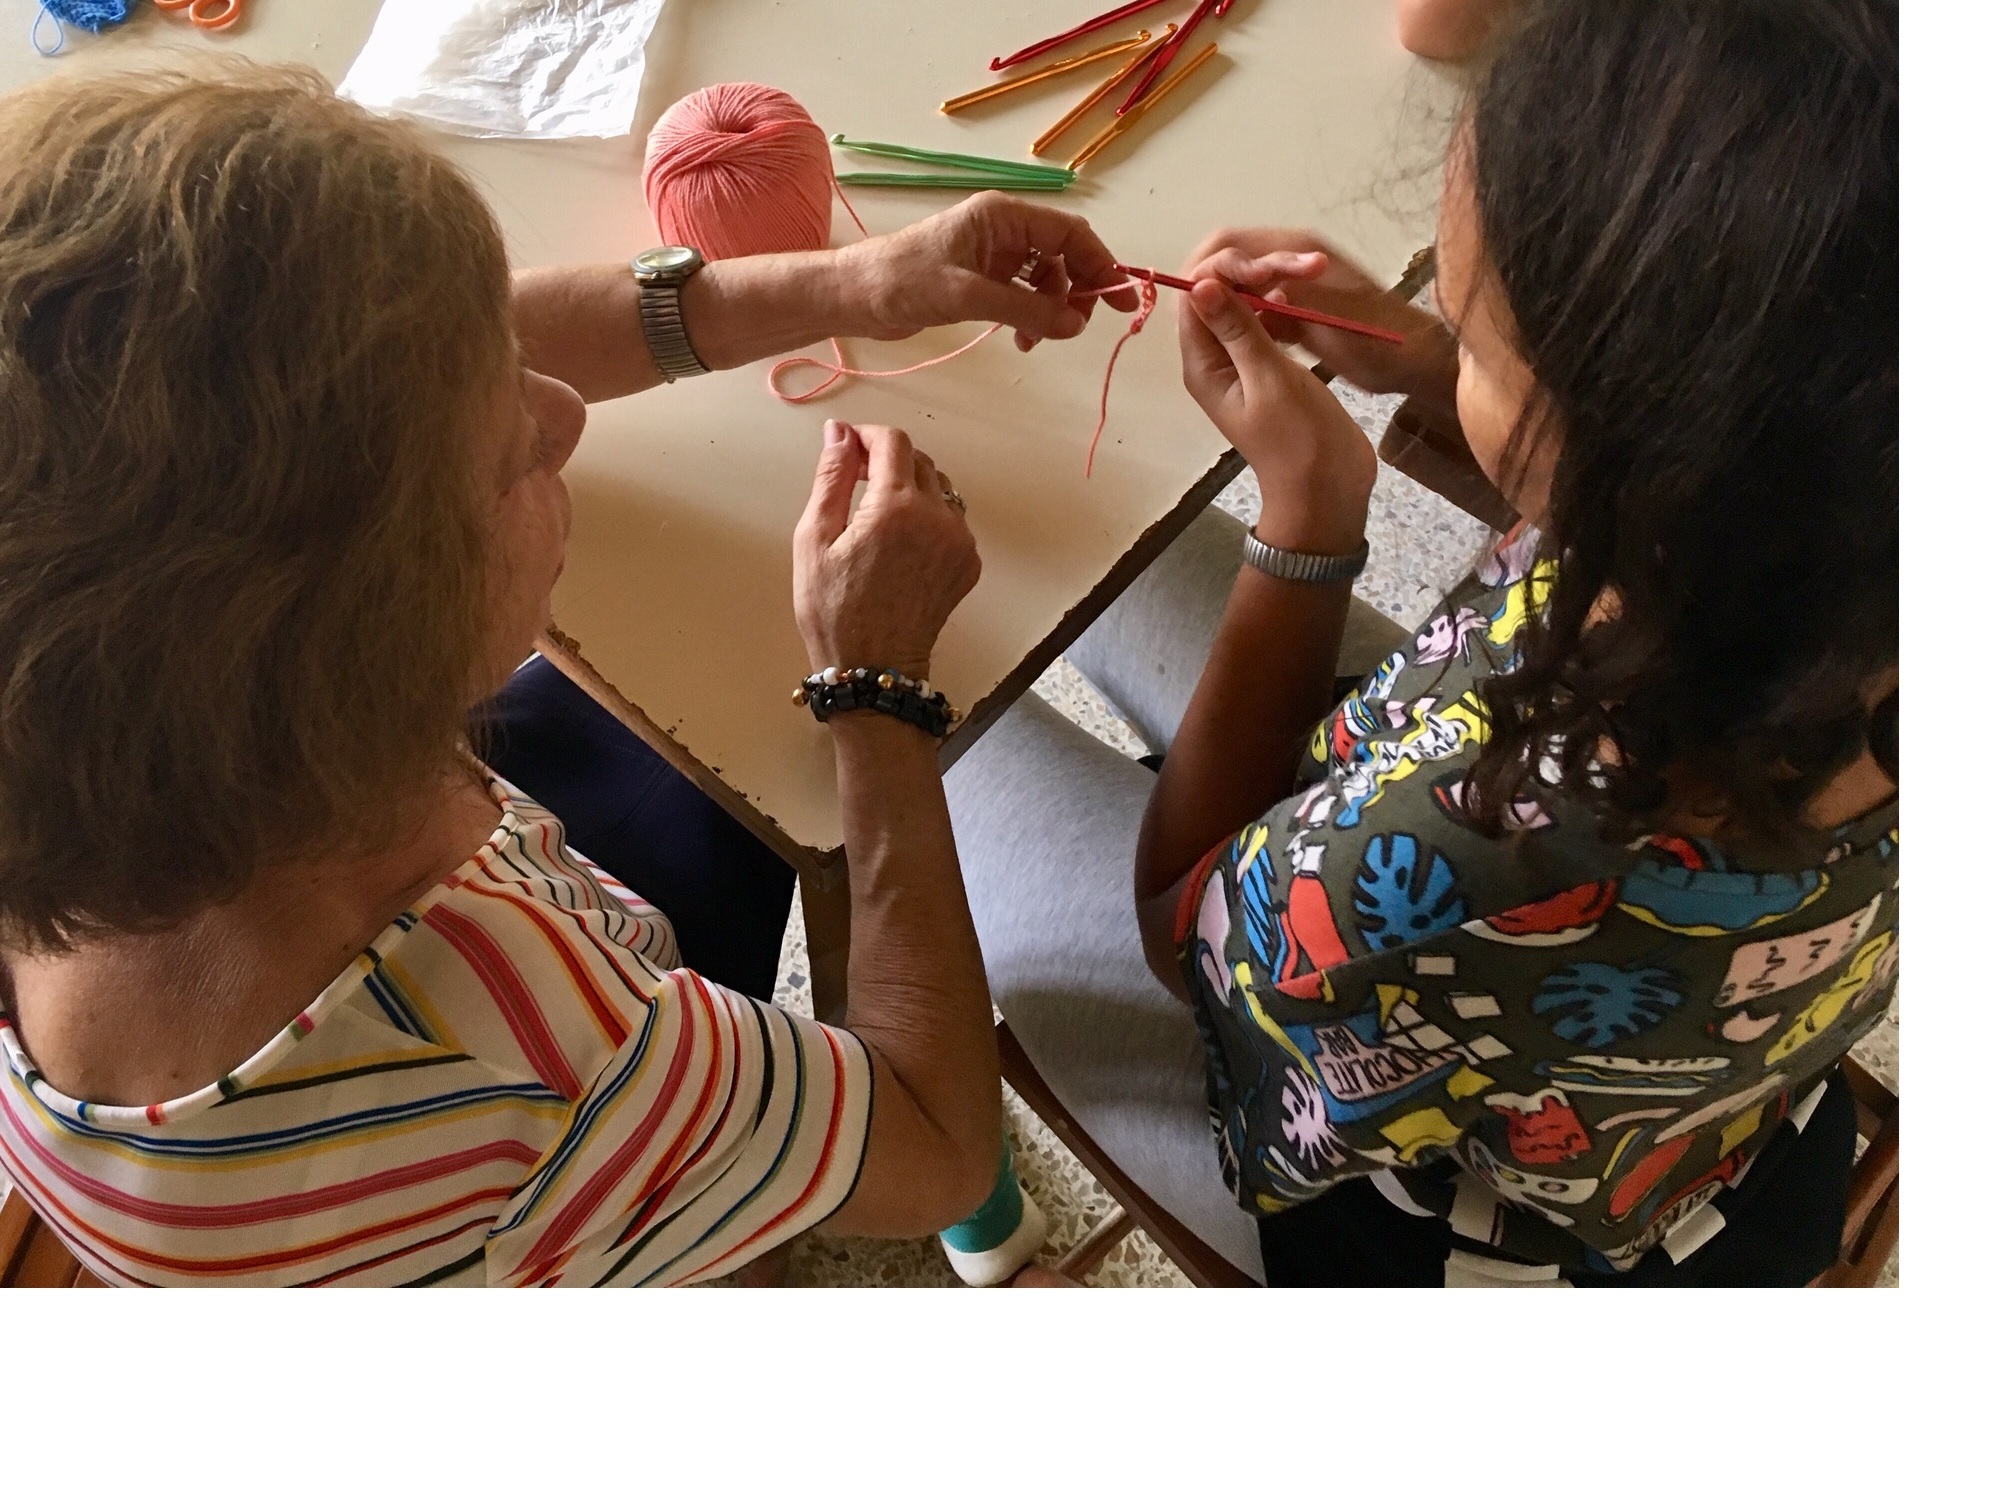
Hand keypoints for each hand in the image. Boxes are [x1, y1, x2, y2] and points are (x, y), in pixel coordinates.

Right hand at [794, 420, 981, 681]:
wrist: (874, 668)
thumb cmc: (834, 610)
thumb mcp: (814, 539)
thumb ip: (831, 478)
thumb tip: (839, 433)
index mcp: (896, 507)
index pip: (893, 442)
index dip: (867, 436)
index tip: (847, 449)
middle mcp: (938, 518)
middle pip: (919, 460)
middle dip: (887, 460)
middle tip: (855, 482)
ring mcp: (960, 542)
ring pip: (940, 489)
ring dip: (910, 486)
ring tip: (877, 515)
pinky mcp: (968, 564)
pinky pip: (952, 521)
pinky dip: (928, 517)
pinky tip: (900, 544)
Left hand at [834, 191, 1137, 352]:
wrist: (855, 296)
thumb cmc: (902, 281)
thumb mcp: (968, 295)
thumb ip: (1026, 310)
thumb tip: (1075, 325)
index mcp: (1002, 215)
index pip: (1070, 234)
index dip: (1101, 264)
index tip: (1121, 300)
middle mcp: (1003, 230)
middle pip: (1064, 256)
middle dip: (1076, 291)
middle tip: (1074, 328)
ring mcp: (993, 255)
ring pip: (1047, 280)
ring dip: (1052, 310)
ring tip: (1036, 340)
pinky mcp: (982, 280)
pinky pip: (1025, 296)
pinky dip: (1032, 318)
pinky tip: (1023, 339)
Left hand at [1178, 251, 1375, 553]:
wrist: (1328, 489)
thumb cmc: (1297, 440)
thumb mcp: (1267, 379)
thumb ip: (1237, 330)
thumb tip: (1200, 284)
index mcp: (1202, 365)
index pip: (1194, 297)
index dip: (1223, 269)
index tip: (1268, 263)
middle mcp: (1214, 360)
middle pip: (1216, 295)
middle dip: (1251, 269)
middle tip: (1301, 262)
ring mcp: (1242, 363)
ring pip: (1244, 304)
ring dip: (1272, 281)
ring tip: (1312, 266)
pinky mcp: (1268, 366)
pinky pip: (1264, 321)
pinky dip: (1282, 302)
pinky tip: (1306, 289)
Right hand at [1181, 228, 1453, 396]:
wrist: (1414, 359)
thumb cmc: (1375, 343)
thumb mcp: (1320, 323)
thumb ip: (1265, 304)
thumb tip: (1210, 289)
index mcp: (1297, 250)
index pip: (1227, 244)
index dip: (1204, 271)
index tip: (1196, 306)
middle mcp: (1292, 254)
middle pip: (1227, 257)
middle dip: (1209, 287)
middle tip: (1200, 325)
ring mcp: (1294, 277)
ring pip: (1239, 282)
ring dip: (1224, 304)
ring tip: (1217, 336)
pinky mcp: (1298, 301)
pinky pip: (1256, 302)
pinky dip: (1244, 318)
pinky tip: (1242, 343)